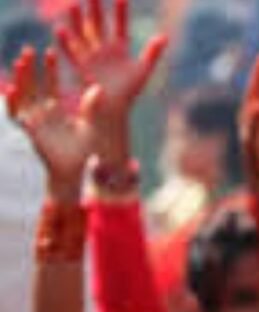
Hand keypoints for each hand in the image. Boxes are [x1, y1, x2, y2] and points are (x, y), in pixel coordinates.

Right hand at [6, 47, 94, 200]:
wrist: (76, 167)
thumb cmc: (83, 147)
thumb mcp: (90, 123)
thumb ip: (91, 106)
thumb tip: (99, 88)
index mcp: (57, 108)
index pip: (50, 83)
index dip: (49, 69)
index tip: (51, 52)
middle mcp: (43, 112)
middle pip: (33, 85)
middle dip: (30, 68)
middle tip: (29, 50)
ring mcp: (35, 120)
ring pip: (23, 95)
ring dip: (20, 79)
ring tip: (19, 62)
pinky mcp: (30, 130)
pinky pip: (18, 114)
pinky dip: (14, 102)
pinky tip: (12, 90)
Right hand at [57, 0, 166, 124]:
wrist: (116, 108)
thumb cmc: (130, 90)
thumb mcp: (143, 70)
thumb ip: (152, 53)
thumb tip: (164, 36)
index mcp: (119, 48)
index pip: (120, 26)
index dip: (121, 13)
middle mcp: (103, 49)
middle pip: (98, 25)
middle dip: (95, 10)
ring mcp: (92, 57)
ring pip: (83, 35)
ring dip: (77, 21)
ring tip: (73, 5)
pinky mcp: (82, 68)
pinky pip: (72, 54)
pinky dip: (66, 43)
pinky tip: (60, 30)